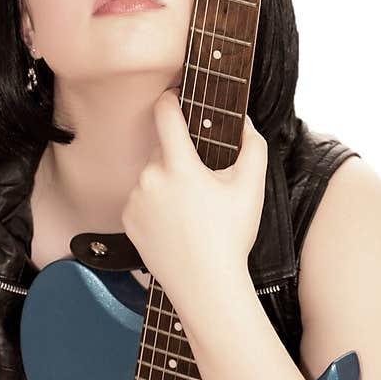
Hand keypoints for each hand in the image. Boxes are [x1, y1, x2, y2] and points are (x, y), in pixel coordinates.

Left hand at [120, 88, 268, 311]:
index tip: (176, 94)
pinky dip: (154, 203)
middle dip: (181, 158)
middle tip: (202, 184)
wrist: (206, 285)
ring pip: (152, 175)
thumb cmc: (231, 237)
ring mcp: (135, 200)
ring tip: (190, 211)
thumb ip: (253, 145)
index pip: (165, 114)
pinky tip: (174, 224)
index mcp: (179, 166)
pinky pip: (140, 198)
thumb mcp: (252, 187)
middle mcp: (150, 178)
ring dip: (167, 182)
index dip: (171, 98)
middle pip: (163, 150)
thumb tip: (245, 121)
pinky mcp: (127, 219)